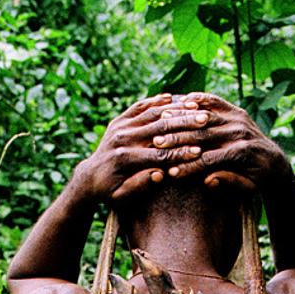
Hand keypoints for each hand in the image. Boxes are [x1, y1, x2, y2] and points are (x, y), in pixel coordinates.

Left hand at [75, 95, 209, 203]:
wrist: (89, 177)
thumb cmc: (109, 192)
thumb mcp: (122, 196)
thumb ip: (140, 185)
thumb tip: (160, 175)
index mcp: (125, 159)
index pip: (159, 154)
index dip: (180, 153)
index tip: (200, 151)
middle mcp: (122, 139)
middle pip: (159, 129)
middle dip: (184, 125)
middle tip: (205, 121)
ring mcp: (120, 127)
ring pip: (151, 113)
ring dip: (175, 109)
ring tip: (195, 106)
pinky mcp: (119, 120)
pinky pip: (140, 107)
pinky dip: (156, 101)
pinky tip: (172, 97)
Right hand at [152, 94, 290, 193]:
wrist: (274, 162)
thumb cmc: (257, 181)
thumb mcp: (247, 188)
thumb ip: (229, 183)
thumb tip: (208, 182)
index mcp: (242, 154)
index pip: (209, 160)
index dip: (188, 167)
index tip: (169, 173)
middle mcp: (240, 133)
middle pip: (203, 135)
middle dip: (178, 140)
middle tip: (155, 145)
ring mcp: (239, 119)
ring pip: (204, 116)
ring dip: (181, 119)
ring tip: (160, 124)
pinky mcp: (236, 111)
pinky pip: (213, 101)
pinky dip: (195, 100)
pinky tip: (176, 103)